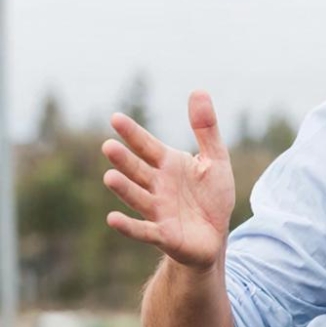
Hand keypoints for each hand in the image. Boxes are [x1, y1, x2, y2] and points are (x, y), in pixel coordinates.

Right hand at [102, 91, 235, 269]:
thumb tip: (198, 90)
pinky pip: (143, 230)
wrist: (215, 236)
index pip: (147, 146)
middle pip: (137, 170)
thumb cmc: (212, 197)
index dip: (133, 134)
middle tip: (109, 146)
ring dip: (124, 189)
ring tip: (110, 177)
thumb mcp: (216, 161)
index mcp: (168, 164)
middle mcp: (157, 185)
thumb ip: (206, 130)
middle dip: (124, 160)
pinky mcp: (162, 234)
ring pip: (137, 197)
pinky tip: (112, 219)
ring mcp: (157, 210)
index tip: (116, 118)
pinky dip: (129, 227)